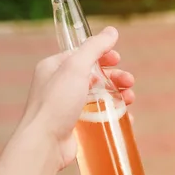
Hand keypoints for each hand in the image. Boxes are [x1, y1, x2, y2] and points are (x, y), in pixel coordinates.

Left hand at [15, 27, 134, 170]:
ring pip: (98, 97)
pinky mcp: (74, 126)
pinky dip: (113, 115)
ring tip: (130, 99)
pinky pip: (98, 117)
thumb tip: (112, 31)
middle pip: (94, 76)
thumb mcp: (75, 68)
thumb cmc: (56, 103)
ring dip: (117, 95)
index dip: (102, 55)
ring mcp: (66, 107)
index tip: (117, 59)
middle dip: (115, 77)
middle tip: (129, 81)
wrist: (44, 143)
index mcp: (54, 68)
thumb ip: (94, 47)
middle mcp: (59, 86)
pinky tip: (125, 118)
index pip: (81, 55)